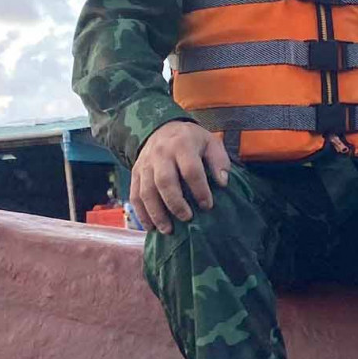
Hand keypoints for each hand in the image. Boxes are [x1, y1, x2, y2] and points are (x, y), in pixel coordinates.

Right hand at [130, 120, 229, 234]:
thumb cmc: (191, 140)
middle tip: (187, 218)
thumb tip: (223, 183)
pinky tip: (150, 227)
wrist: (162, 128)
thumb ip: (219, 161)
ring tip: (168, 230)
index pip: (191, 170)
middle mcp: (160, 154)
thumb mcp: (211, 142)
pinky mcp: (135, 173)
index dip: (200, 190)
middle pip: (164, 181)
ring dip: (156, 213)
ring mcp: (145, 164)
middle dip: (176, 203)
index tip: (207, 206)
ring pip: (146, 191)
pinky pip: (134, 195)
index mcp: (182, 145)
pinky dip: (141, 213)